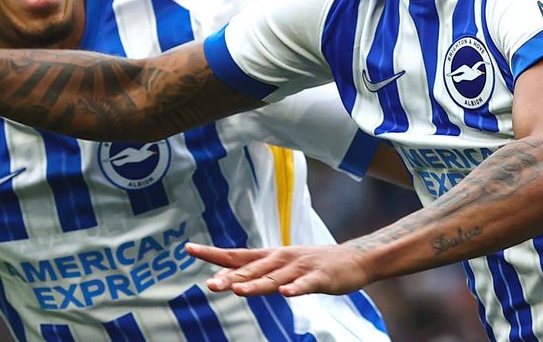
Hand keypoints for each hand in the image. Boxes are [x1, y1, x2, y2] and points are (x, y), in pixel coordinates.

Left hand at [185, 242, 371, 296]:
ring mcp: (300, 268)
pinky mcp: (320, 277)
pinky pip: (306, 285)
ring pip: (275, 278)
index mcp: (270, 256)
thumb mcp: (282, 265)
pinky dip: (296, 289)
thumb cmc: (313, 264)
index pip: (236, 254)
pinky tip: (287, 294)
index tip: (189, 248)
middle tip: (209, 285)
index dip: (213, 253)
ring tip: (238, 292)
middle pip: (252, 270)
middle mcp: (281, 259)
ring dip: (256, 285)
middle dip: (230, 278)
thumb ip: (256, 272)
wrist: (354, 259)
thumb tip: (227, 277)